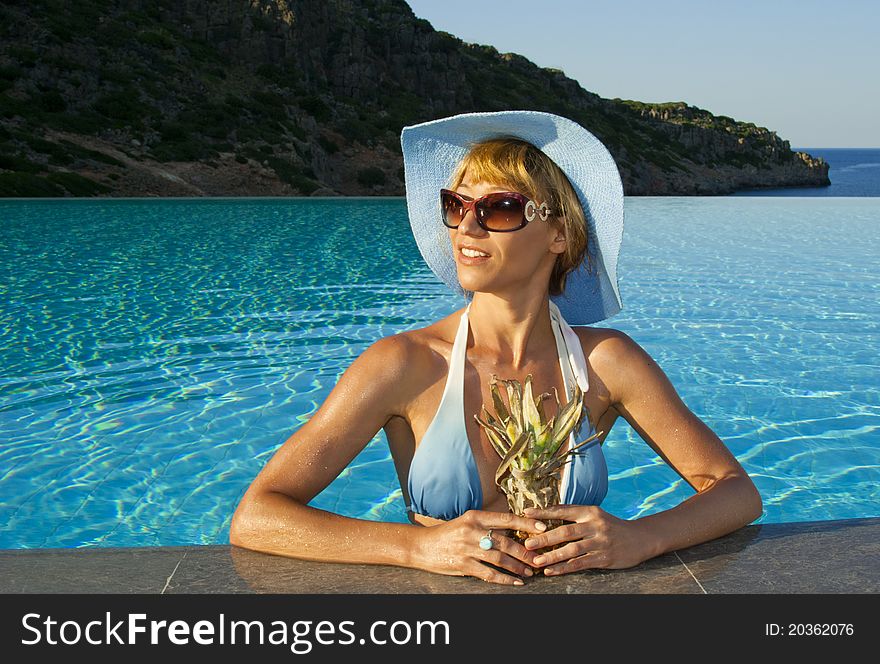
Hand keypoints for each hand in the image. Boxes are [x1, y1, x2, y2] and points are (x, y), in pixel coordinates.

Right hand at [413, 510, 547, 584]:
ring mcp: (467, 548)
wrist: (421, 546)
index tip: (543, 528)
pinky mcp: (463, 564)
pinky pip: (489, 573)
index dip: (526, 522)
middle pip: (506, 541)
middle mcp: (472, 530)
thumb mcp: (466, 522)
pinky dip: (504, 579)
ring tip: (529, 572)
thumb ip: (487, 525)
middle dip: (525, 552)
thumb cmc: (447, 534)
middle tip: (539, 558)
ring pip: (500, 558)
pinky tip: (515, 582)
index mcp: (475, 516)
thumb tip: (514, 530)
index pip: (506, 518)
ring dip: (517, 567)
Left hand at [521, 505, 652, 574]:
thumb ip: (576, 516)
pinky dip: (564, 568)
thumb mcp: (596, 515)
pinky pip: (580, 564)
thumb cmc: (612, 526)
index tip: (526, 513)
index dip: (544, 512)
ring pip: (572, 550)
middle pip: (565, 532)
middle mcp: (594, 525)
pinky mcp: (604, 558)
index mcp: (590, 512)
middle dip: (544, 538)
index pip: (563, 510)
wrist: (641, 538)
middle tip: (527, 543)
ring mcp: (600, 542)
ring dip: (552, 556)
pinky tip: (551, 571)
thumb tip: (547, 517)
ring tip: (536, 561)